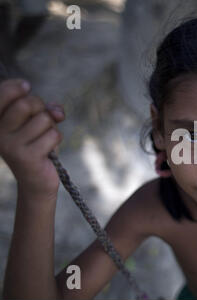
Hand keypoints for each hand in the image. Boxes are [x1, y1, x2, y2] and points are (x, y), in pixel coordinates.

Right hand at [0, 79, 64, 197]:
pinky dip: (56, 140)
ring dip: (51, 128)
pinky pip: (53, 135)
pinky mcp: (26, 157)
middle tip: (42, 121)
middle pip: (27, 103)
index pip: (2, 93)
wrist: (35, 180)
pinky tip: (47, 152)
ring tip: (43, 140)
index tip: (26, 86)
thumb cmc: (37, 146)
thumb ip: (46, 109)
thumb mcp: (38, 122)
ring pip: (44, 119)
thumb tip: (57, 112)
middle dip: (42, 108)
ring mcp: (10, 145)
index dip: (17, 86)